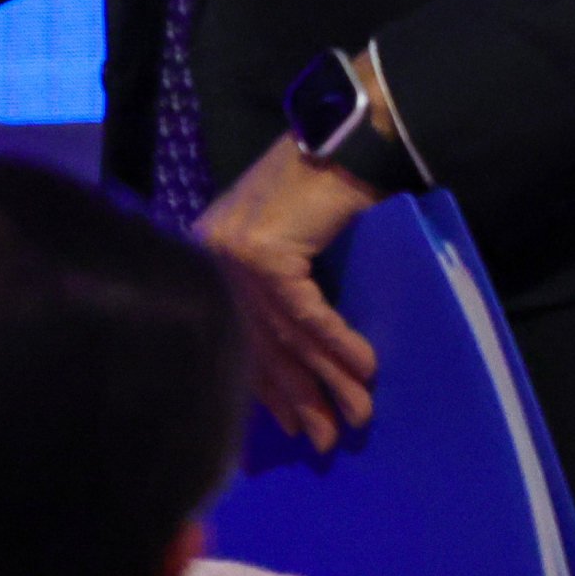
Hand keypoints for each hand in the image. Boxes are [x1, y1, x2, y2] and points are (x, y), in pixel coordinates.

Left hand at [192, 138, 382, 450]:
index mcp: (211, 259)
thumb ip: (275, 284)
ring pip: (289, 337)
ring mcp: (236, 258)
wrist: (339, 134)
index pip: (240, 338)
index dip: (269, 388)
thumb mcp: (282, 237)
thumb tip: (293, 350)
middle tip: (327, 441)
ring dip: (329, 381)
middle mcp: (214, 261)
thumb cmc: (315, 180)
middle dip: (299, 399)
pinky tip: (363, 370)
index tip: (293, 425)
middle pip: (262, 346)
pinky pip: (309, 316)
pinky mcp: (267, 254)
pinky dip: (339, 345)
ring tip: (358, 416)